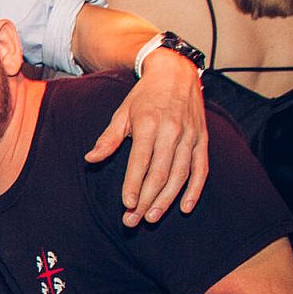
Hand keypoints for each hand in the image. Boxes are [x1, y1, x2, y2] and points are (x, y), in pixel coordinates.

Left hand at [85, 49, 207, 225]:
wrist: (176, 73)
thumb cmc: (144, 97)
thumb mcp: (122, 113)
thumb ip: (108, 139)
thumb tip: (90, 160)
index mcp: (149, 124)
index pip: (141, 161)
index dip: (134, 184)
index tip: (126, 204)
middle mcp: (172, 131)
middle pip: (160, 173)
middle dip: (147, 199)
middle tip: (133, 220)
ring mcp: (191, 137)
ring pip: (180, 175)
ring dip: (167, 200)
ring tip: (152, 217)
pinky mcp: (203, 140)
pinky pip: (201, 169)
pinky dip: (195, 190)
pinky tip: (184, 207)